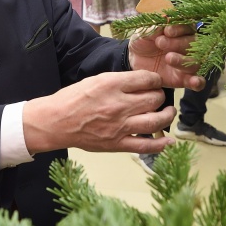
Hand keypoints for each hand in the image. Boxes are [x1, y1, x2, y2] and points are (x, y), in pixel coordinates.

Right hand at [23, 71, 174, 154]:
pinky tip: (169, 140)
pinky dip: (161, 144)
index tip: (155, 82)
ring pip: (156, 121)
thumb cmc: (73, 99)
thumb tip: (141, 83)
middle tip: (158, 96)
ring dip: (167, 115)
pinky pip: (146, 146)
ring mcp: (120, 126)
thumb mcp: (96, 80)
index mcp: (112, 85)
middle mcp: (119, 105)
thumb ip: (119, 82)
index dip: (155, 80)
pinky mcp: (117, 143)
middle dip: (160, 96)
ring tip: (168, 112)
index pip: (146, 79)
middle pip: (154, 99)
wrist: (56, 122)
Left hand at [128, 24, 203, 90]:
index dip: (180, 28)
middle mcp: (188, 46)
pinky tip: (194, 82)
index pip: (188, 27)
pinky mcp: (185, 79)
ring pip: (196, 62)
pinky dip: (198, 82)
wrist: (134, 60)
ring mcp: (188, 63)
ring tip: (168, 58)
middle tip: (161, 43)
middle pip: (193, 43)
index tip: (167, 31)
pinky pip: (198, 82)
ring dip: (184, 61)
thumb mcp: (144, 32)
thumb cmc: (143, 41)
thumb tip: (165, 20)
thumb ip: (155, 27)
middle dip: (178, 43)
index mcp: (181, 31)